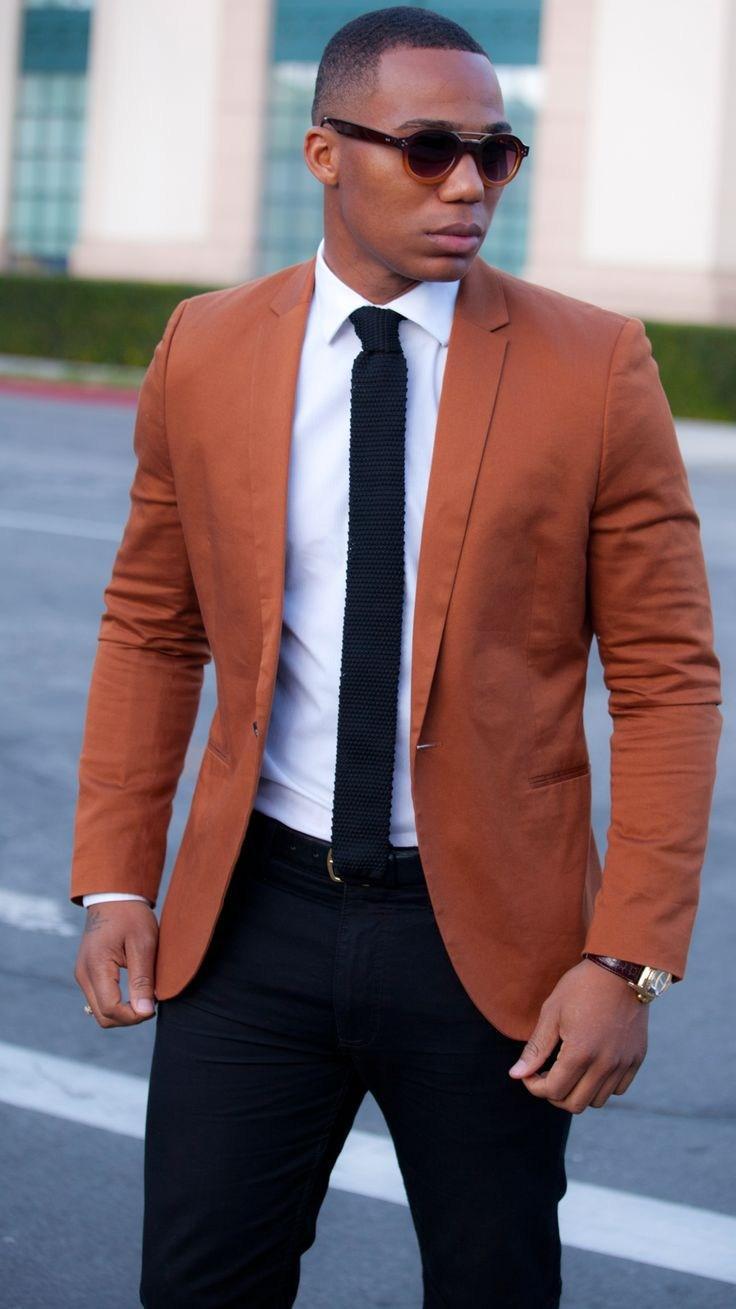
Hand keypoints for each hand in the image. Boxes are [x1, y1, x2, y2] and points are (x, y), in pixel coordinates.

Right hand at [74, 902, 158, 1027]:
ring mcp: (83, 975)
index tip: (155, 1007)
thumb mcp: (143, 944)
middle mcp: (83, 974)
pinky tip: (134, 991)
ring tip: (145, 995)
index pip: (111, 1009)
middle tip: (151, 1003)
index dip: (134, 1016)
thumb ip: (142, 980)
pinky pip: (100, 1000)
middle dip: (129, 1017)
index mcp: (96, 966)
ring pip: (100, 1011)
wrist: (114, 897)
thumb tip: (145, 1012)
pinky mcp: (87, 974)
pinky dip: (117, 1003)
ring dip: (123, 1012)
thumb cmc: (131, 916)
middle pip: (103, 1016)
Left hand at [507, 959, 648, 1111]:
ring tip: (568, 1071)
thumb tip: (516, 1075)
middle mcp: (604, 1064)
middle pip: (574, 1104)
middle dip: (554, 1095)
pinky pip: (618, 1089)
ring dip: (578, 1092)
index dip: (534, 1086)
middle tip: (545, 1075)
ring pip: (597, 1101)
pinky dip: (601, 1086)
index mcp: (580, 1052)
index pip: (553, 1091)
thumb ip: (535, 1049)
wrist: (622, 970)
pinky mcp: (636, 1059)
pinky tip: (591, 1066)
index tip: (528, 1073)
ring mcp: (623, 1063)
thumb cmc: (581, 987)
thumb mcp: (551, 1012)